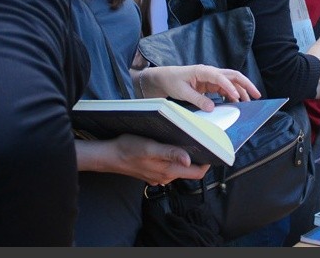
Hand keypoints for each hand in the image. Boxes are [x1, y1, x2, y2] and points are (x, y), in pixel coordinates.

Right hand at [76, 134, 209, 185]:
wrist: (108, 156)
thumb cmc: (128, 149)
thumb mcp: (150, 148)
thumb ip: (170, 154)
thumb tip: (189, 160)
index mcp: (169, 171)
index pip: (197, 173)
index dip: (207, 162)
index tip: (211, 148)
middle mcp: (166, 177)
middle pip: (190, 171)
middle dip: (197, 158)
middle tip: (200, 141)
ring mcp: (159, 176)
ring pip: (179, 168)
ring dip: (184, 157)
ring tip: (185, 141)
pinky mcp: (152, 172)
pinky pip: (168, 167)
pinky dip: (172, 159)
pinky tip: (168, 147)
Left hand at [147, 65, 261, 110]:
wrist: (165, 78)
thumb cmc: (172, 81)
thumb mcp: (182, 92)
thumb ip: (197, 99)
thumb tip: (212, 108)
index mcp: (203, 71)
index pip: (221, 78)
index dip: (230, 87)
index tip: (236, 98)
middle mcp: (210, 72)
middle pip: (233, 76)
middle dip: (246, 84)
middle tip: (256, 95)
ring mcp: (211, 78)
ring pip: (231, 82)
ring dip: (241, 90)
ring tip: (249, 102)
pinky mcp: (210, 84)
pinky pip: (225, 88)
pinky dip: (232, 94)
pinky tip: (235, 102)